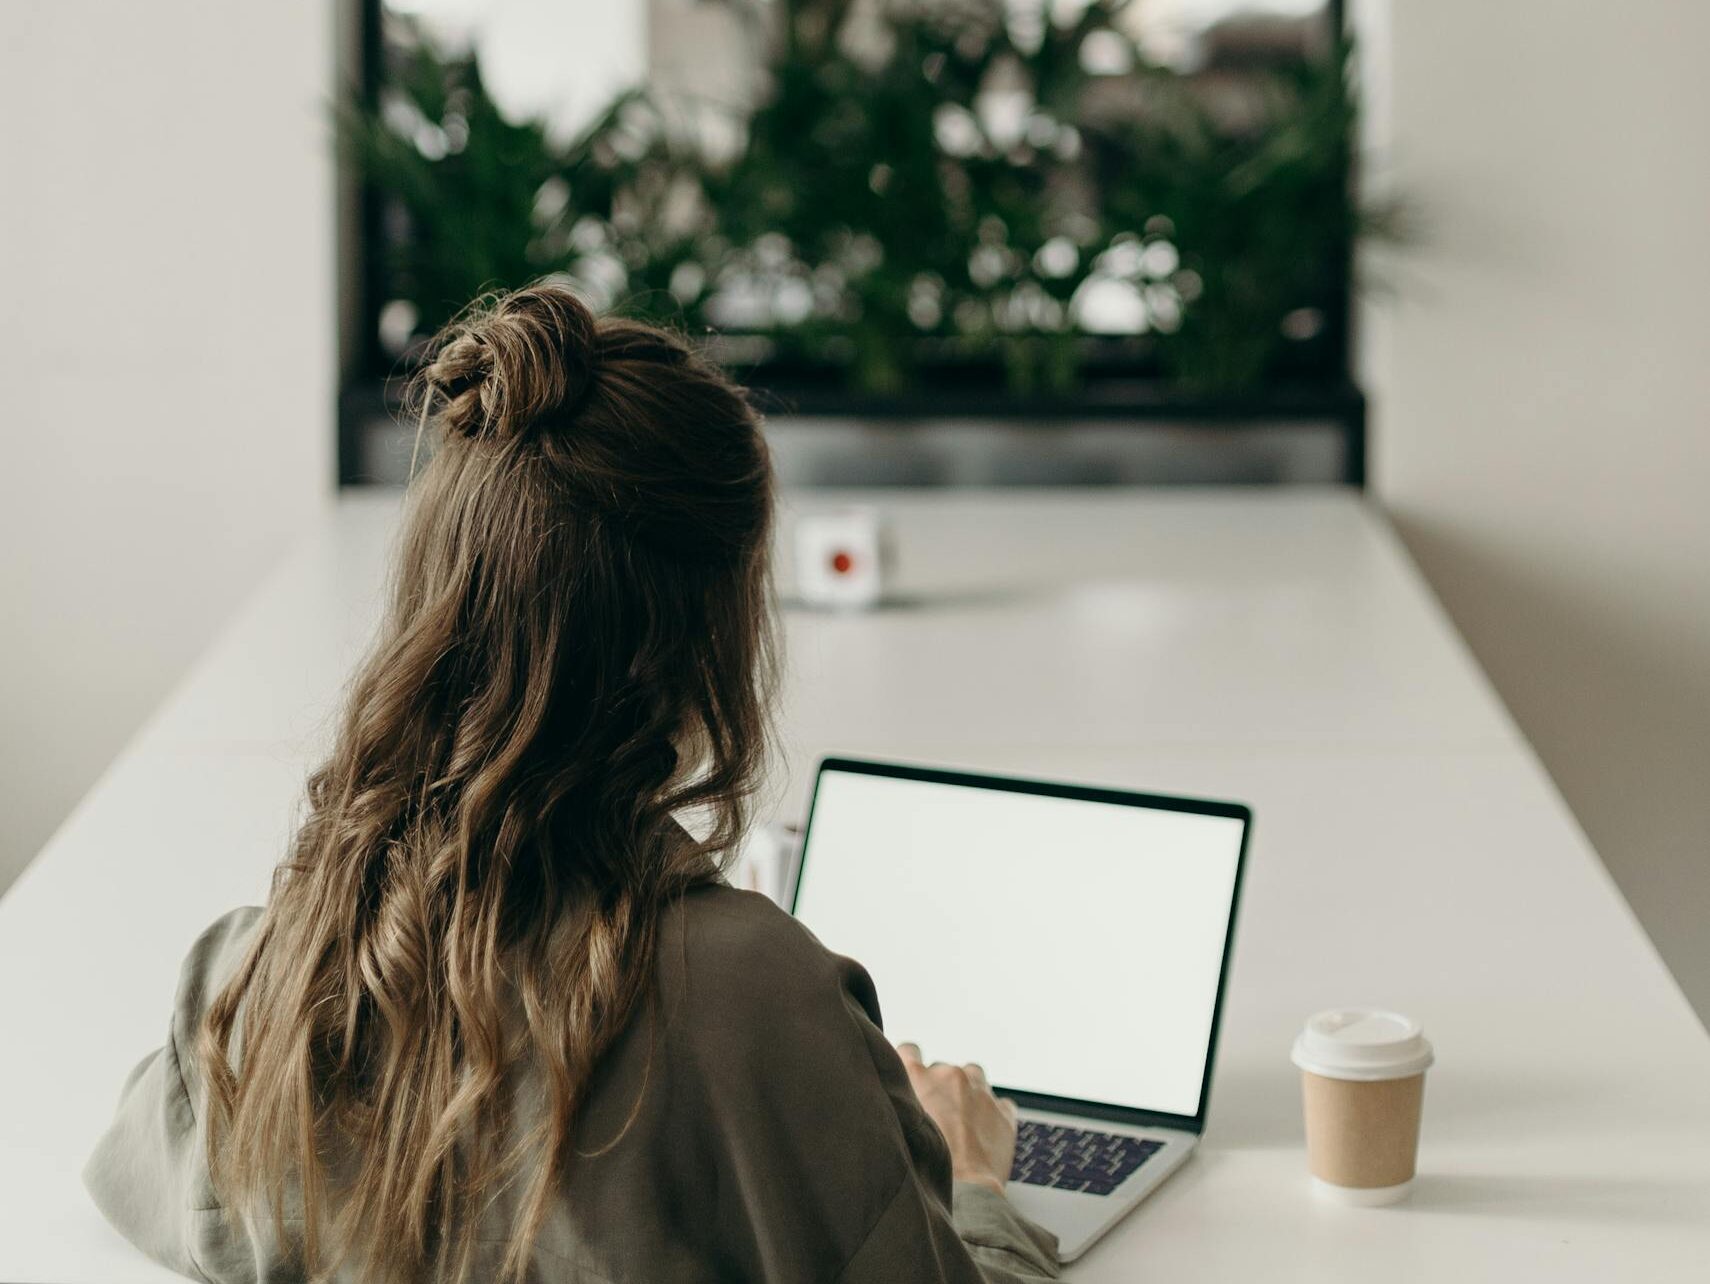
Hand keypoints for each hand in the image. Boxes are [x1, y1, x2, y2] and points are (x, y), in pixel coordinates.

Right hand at [897, 1042, 1017, 1194]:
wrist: (962, 1191)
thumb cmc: (922, 1168)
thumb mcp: (898, 1126)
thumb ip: (898, 1103)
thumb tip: (898, 1099)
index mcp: (919, 1075)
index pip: (909, 1050)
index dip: (910, 1064)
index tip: (913, 1079)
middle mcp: (950, 1075)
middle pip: (942, 1070)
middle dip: (940, 1088)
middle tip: (936, 1118)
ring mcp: (980, 1090)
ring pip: (973, 1077)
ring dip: (968, 1093)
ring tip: (962, 1124)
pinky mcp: (1004, 1111)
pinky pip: (999, 1103)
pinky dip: (992, 1114)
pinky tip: (983, 1134)